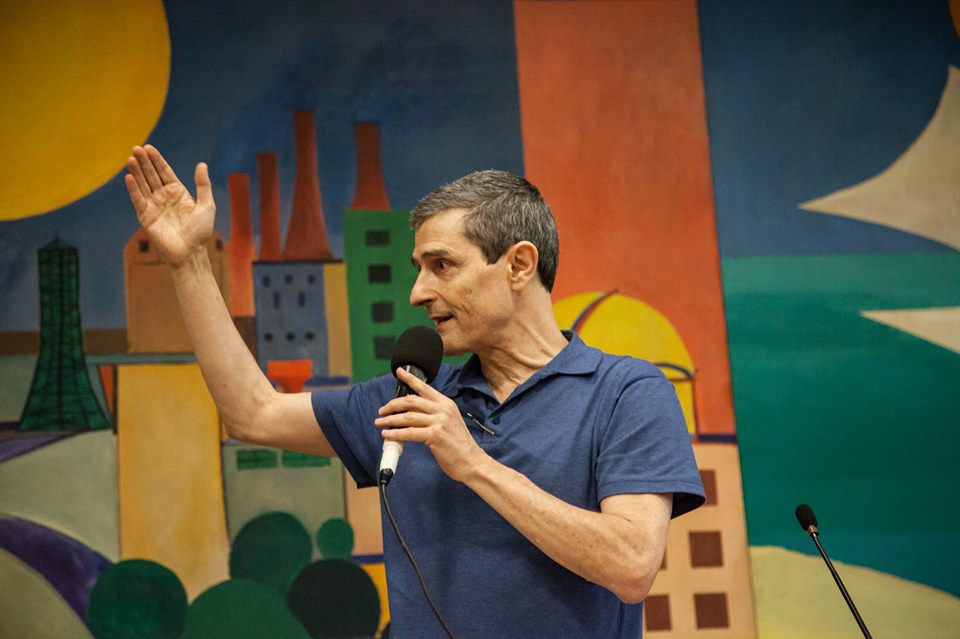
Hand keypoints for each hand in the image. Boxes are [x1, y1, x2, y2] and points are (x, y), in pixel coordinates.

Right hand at [125, 145, 215, 266]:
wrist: (190, 252)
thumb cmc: (201, 231)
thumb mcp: (207, 205)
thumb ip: (203, 185)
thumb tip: (202, 164)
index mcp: (178, 192)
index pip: (165, 172)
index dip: (157, 160)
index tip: (149, 147)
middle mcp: (164, 197)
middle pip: (151, 175)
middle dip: (144, 162)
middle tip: (136, 148)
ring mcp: (154, 206)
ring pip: (143, 184)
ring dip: (136, 172)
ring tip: (131, 158)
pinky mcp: (146, 216)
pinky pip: (138, 200)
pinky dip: (133, 189)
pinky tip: (129, 177)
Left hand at [375, 368, 487, 481]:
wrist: (471, 461)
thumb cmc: (459, 445)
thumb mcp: (450, 422)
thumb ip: (434, 414)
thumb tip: (412, 412)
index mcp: (446, 404)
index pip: (425, 388)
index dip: (410, 379)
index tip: (399, 372)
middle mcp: (443, 409)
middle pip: (411, 401)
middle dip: (393, 404)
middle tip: (382, 410)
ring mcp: (439, 422)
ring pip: (407, 417)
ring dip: (390, 419)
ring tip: (379, 422)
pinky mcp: (434, 435)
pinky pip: (409, 433)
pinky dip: (395, 434)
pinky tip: (387, 435)